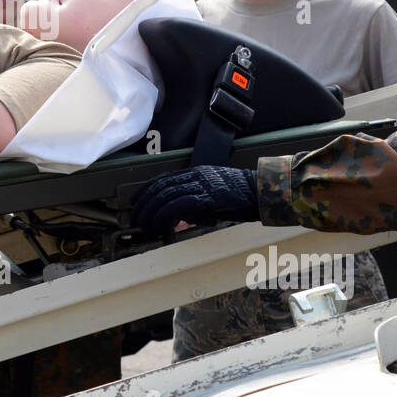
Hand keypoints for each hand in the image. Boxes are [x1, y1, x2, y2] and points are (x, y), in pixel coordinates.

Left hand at [132, 166, 258, 235]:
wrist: (261, 193)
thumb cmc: (239, 197)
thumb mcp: (212, 196)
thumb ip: (194, 203)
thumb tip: (177, 218)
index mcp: (196, 172)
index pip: (163, 179)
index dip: (146, 191)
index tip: (136, 202)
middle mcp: (195, 175)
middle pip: (160, 186)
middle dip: (144, 203)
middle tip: (135, 217)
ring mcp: (201, 185)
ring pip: (166, 194)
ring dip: (150, 211)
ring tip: (142, 223)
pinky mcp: (207, 197)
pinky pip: (178, 204)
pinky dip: (164, 214)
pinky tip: (158, 223)